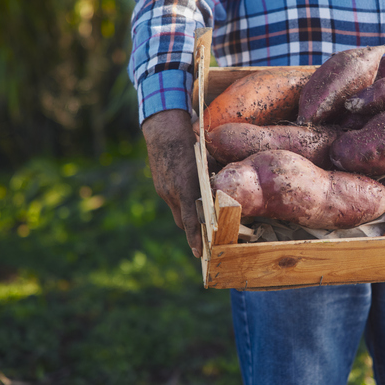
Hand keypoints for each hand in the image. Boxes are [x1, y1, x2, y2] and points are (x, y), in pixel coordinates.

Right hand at [142, 109, 202, 257]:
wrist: (164, 130)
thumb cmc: (192, 143)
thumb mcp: (207, 161)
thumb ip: (214, 179)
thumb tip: (225, 190)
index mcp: (186, 188)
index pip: (191, 221)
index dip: (195, 238)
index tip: (199, 253)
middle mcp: (173, 193)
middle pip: (183, 221)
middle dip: (193, 230)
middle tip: (205, 237)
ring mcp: (164, 190)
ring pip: (177, 211)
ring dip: (187, 214)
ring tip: (199, 213)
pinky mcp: (160, 185)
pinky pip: (172, 200)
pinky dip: (181, 201)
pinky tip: (188, 192)